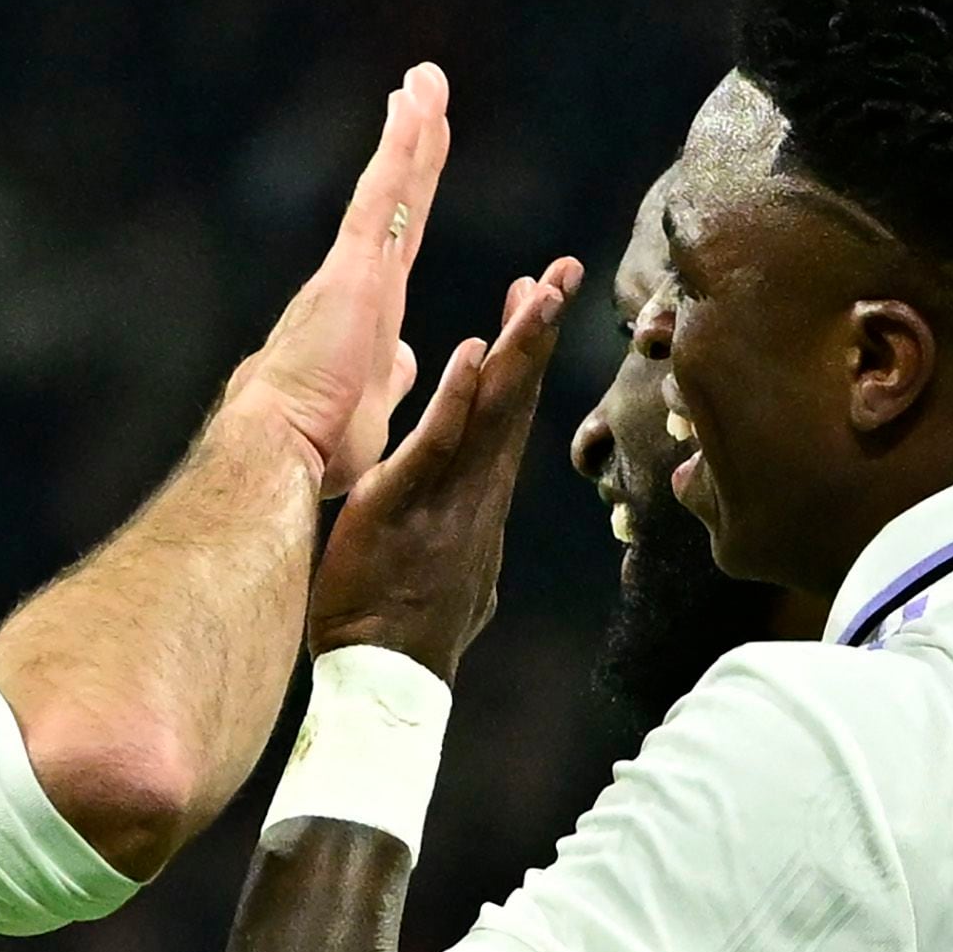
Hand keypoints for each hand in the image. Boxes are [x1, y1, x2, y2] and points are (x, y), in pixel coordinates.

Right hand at [221, 66, 452, 494]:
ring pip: (391, 186)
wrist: (277, 450)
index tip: (414, 170)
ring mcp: (354, 270)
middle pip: (395, 201)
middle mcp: (356, 282)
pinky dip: (402, 146)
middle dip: (409, 146)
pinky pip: (384, 193)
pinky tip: (417, 103)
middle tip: (420, 90)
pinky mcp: (354, 268)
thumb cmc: (312, 447)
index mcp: (363, 315)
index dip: (406, 202)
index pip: (394, 244)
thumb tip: (403, 361)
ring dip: (411, 129)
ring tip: (426, 78)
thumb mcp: (367, 408)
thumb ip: (386, 378)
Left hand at [307, 260, 582, 678]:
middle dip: (541, 333)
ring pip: (494, 414)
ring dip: (518, 350)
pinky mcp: (409, 510)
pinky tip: (474, 353)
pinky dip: (459, 400)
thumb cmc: (399, 625)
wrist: (386, 682)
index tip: (538, 299)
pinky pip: (439, 447)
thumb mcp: (437, 558)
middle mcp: (477, 493)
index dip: (525, 354)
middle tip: (566, 270)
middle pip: (518, 400)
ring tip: (540, 291)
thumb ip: (453, 520)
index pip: (507, 413)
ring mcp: (450, 501)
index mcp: (477, 499)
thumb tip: (469, 508)